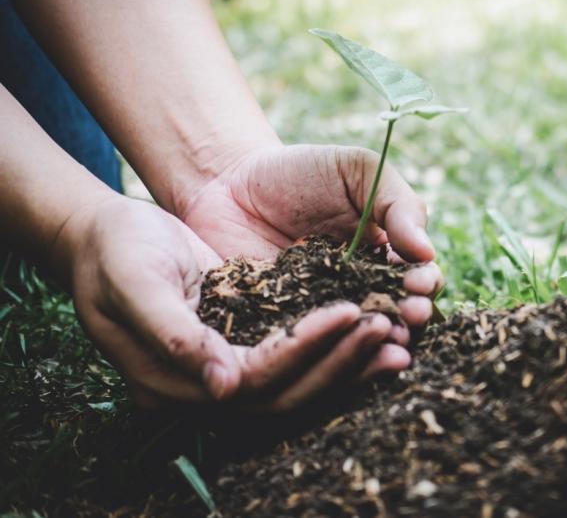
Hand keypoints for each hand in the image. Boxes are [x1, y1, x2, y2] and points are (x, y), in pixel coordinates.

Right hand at [64, 197, 407, 409]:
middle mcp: (208, 383)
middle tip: (391, 327)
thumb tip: (225, 387)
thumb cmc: (114, 249)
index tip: (349, 312)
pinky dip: (342, 343)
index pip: (254, 379)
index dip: (303, 350)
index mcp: (173, 380)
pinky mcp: (252, 339)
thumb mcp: (133, 281)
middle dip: (343, 361)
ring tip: (401, 332)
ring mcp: (232, 363)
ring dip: (352, 359)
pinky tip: (381, 322)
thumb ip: (172, 333)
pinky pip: (303, 351)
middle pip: (289, 391)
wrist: (107, 232)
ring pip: (303, 378)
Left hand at [176, 144, 441, 329]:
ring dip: (378, 343)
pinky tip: (336, 350)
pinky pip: (305, 346)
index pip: (416, 278)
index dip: (423, 283)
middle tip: (411, 314)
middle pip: (395, 314)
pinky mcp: (281, 330)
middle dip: (409, 316)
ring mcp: (320, 315)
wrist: (227, 182)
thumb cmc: (301, 171)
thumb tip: (427, 252)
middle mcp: (358, 293)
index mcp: (385, 258)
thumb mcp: (357, 171)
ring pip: (356, 338)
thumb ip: (396, 203)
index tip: (420, 282)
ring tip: (387, 338)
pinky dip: (324, 353)